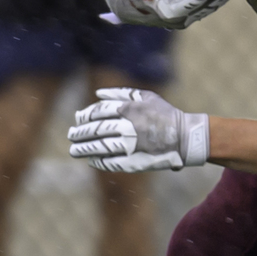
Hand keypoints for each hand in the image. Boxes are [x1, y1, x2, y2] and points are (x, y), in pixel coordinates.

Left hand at [68, 89, 209, 171]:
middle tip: (71, 136)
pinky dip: (98, 161)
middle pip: (95, 130)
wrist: (185, 137)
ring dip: (83, 149)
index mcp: (129, 109)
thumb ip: (121, 93)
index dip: (85, 116)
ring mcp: (129, 145)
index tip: (78, 120)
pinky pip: (109, 162)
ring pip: (98, 147)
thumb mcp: (146, 96)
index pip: (97, 112)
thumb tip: (97, 94)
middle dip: (80, 133)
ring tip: (74, 150)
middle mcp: (127, 127)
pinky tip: (92, 160)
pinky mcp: (133, 161)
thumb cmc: (165, 114)